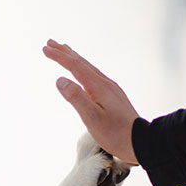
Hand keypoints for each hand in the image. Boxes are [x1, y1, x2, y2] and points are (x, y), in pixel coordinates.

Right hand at [43, 39, 139, 164]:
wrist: (140, 142)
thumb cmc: (115, 133)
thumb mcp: (92, 118)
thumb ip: (76, 98)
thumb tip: (60, 80)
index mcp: (99, 87)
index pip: (75, 67)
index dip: (59, 57)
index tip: (45, 49)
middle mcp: (105, 83)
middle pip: (82, 63)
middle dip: (65, 52)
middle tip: (50, 43)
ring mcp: (110, 88)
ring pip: (89, 68)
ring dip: (75, 58)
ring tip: (65, 51)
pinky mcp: (112, 95)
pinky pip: (94, 75)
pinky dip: (83, 69)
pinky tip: (83, 72)